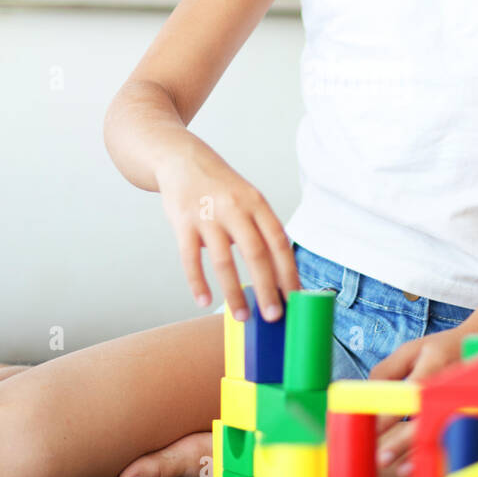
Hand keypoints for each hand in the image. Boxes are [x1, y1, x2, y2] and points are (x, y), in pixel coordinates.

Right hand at [155, 139, 299, 321]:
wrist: (181, 160)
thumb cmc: (221, 188)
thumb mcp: (248, 198)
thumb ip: (261, 230)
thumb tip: (279, 275)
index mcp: (257, 203)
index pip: (279, 242)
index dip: (289, 271)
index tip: (296, 298)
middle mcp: (235, 208)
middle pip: (256, 254)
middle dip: (267, 288)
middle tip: (274, 315)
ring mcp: (208, 215)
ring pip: (224, 261)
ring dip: (234, 293)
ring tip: (242, 317)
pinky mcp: (183, 222)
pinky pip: (190, 258)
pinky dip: (197, 283)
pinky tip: (203, 301)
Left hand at [369, 326, 469, 476]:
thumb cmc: (438, 349)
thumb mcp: (410, 351)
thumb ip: (386, 372)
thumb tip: (367, 399)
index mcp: (436, 361)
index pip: (413, 390)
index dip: (394, 412)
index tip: (373, 430)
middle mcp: (453, 381)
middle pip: (428, 415)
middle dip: (404, 440)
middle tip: (381, 458)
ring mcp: (464, 399)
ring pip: (441, 431)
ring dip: (417, 452)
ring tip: (396, 468)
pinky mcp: (469, 413)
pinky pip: (449, 437)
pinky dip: (432, 453)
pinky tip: (416, 466)